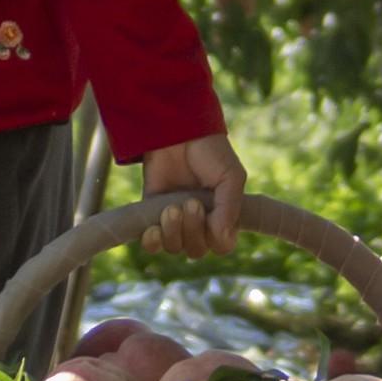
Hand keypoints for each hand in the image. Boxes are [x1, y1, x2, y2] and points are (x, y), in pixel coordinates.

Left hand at [132, 133, 247, 252]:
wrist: (178, 130)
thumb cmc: (210, 151)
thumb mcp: (230, 176)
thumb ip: (230, 208)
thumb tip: (222, 238)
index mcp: (223, 215)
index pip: (221, 245)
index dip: (215, 239)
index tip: (212, 217)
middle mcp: (199, 222)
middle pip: (196, 250)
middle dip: (193, 230)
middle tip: (190, 202)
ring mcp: (175, 219)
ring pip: (174, 247)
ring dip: (172, 232)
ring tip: (171, 207)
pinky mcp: (151, 213)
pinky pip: (151, 243)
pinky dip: (152, 242)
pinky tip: (153, 229)